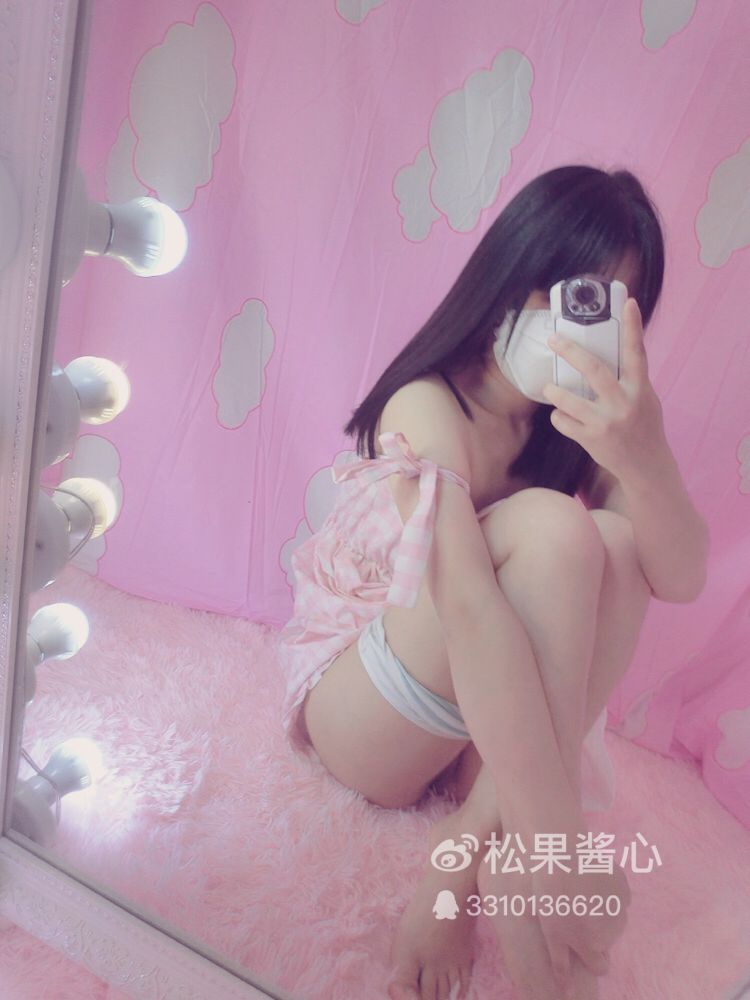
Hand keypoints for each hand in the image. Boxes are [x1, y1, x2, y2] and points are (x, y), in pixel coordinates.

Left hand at [533, 864, 630, 989]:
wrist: (562, 854)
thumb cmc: (550, 895)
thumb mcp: (550, 933)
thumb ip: (560, 962)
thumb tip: (565, 989)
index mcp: (592, 946)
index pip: (600, 966)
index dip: (587, 955)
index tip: (576, 939)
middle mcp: (612, 932)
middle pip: (606, 941)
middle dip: (593, 931)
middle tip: (572, 910)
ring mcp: (621, 909)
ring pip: (614, 919)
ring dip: (602, 912)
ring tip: (579, 893)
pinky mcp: (623, 886)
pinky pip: (619, 896)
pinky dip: (608, 892)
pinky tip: (591, 880)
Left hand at [542, 298, 667, 480]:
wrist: (646, 466)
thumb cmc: (644, 426)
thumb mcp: (645, 398)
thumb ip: (630, 379)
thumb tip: (610, 352)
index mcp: (640, 389)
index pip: (637, 353)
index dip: (634, 327)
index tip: (630, 303)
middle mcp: (624, 403)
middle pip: (594, 370)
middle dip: (570, 351)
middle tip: (554, 339)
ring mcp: (606, 422)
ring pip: (568, 399)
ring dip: (554, 392)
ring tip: (550, 388)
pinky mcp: (591, 439)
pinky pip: (563, 421)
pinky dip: (559, 417)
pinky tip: (563, 417)